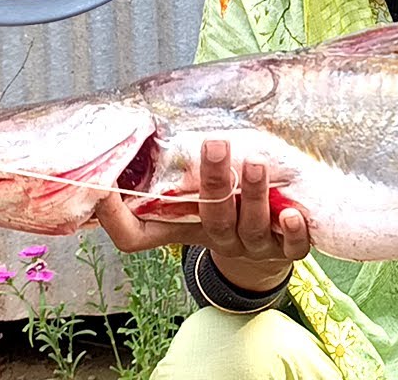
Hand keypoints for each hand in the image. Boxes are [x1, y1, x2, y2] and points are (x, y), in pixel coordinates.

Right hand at [94, 140, 310, 291]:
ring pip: (253, 227)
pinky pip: (291, 248)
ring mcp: (255, 247)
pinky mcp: (287, 250)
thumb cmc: (218, 215)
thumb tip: (116, 150)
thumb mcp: (182, 204)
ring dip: (255, 196)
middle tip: (215, 145)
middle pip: (212, 219)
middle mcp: (219, 240)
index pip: (139, 235)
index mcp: (184, 230)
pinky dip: (293, 232)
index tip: (104, 188)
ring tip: (256, 164)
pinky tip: (292, 213)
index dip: (116, 218)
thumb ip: (156, 182)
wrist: (262, 250)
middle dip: (214, 183)